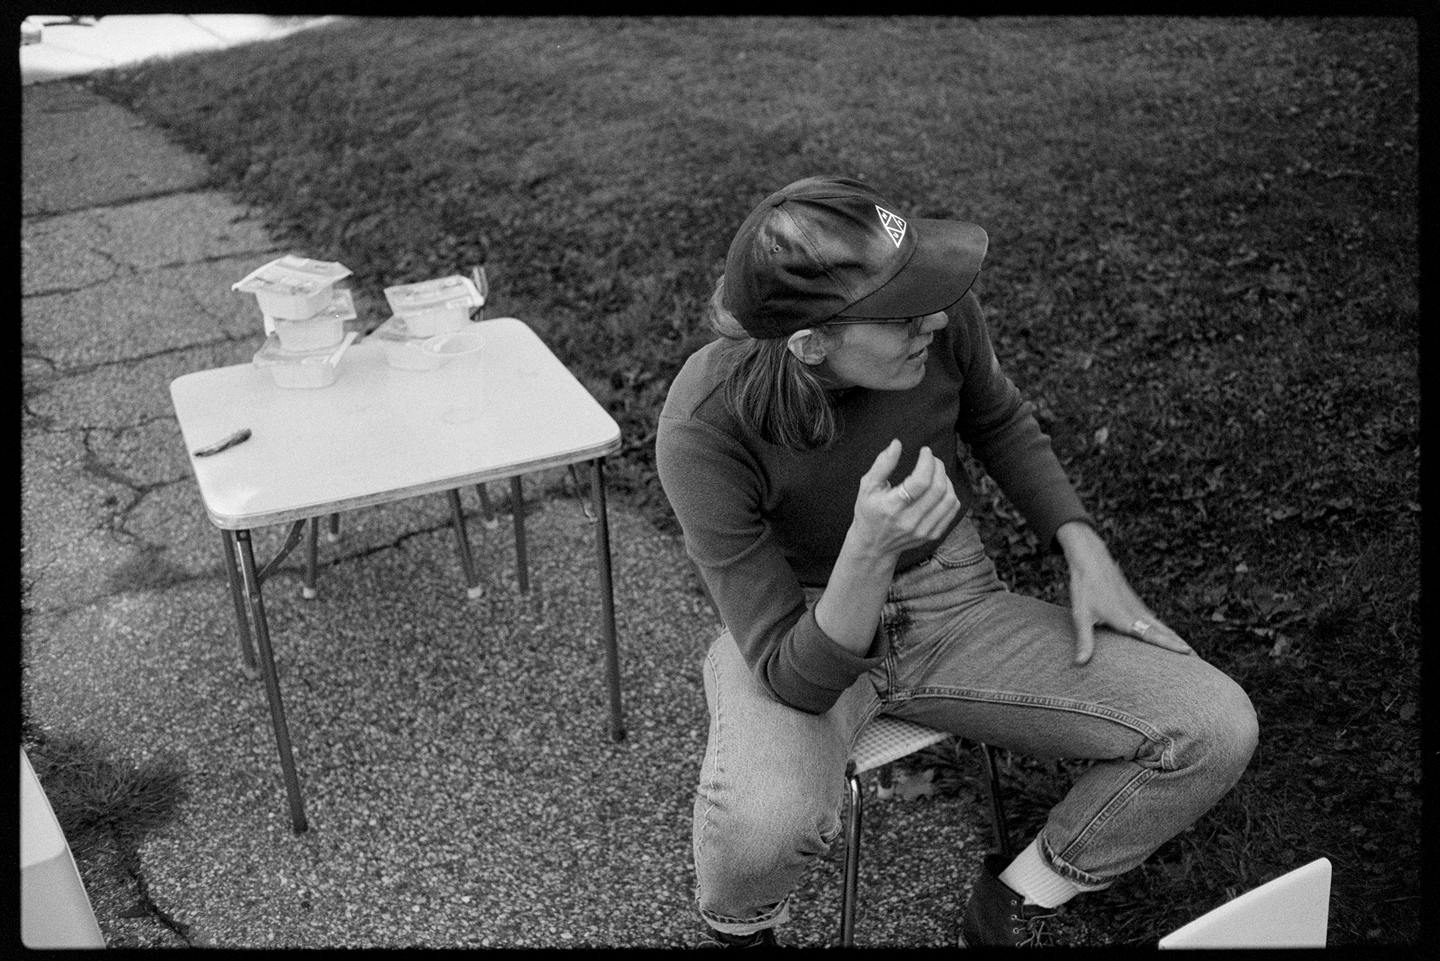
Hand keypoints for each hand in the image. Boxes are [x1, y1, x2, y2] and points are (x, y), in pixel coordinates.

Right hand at [851, 440, 960, 559]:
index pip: (920, 482)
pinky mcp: (932, 535)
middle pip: (938, 489)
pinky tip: (940, 487)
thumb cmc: (869, 511)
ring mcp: (923, 530)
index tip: (925, 451)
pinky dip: (950, 494)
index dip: (927, 462)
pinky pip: (952, 510)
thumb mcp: (867, 486)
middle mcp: (909, 521)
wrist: (873, 545)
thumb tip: (897, 443)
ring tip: (936, 472)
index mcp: (892, 507)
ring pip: (949, 499)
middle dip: (938, 467)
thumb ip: (882, 464)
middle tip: (932, 459)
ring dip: (946, 479)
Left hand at [1055, 521, 1193, 665]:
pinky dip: (1165, 629)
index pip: (1153, 635)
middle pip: (1164, 631)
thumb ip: (1084, 640)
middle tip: (1199, 659)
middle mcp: (1137, 613)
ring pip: (1161, 625)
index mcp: (1126, 619)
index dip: (1170, 645)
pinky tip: (1166, 634)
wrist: (1092, 559)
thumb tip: (1078, 663)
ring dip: (1175, 637)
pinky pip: (1154, 619)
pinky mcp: (1135, 602)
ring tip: (1188, 651)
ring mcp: (1137, 606)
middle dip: (1180, 645)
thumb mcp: (1081, 615)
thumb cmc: (1085, 587)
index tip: (1189, 652)